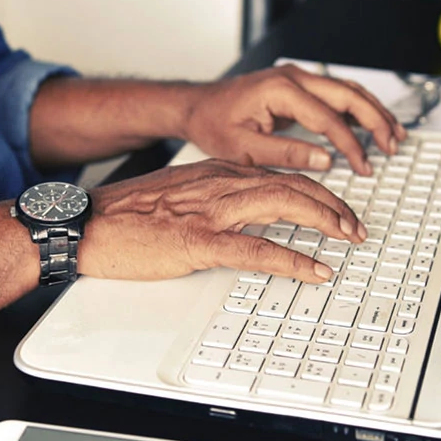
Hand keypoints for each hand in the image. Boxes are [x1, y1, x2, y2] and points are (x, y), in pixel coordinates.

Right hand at [77, 159, 366, 282]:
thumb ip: (213, 198)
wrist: (85, 223)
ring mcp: (211, 211)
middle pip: (293, 185)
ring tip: (348, 239)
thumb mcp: (178, 196)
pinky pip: (256, 249)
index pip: (281, 174)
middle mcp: (220, 182)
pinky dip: (292, 259)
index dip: (317, 191)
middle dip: (333, 205)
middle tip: (356, 227)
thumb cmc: (125, 216)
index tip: (338, 209)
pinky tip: (314, 269)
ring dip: (324, 222)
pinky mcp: (198, 241)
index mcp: (217, 171)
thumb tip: (245, 216)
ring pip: (283, 205)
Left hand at [184, 64, 406, 175]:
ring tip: (394, 135)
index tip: (364, 166)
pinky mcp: (299, 84)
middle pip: (348, 94)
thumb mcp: (245, 148)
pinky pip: (337, 92)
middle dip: (375, 121)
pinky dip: (358, 108)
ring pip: (348, 89)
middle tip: (392, 145)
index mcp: (280, 90)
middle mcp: (293, 76)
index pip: (328, 117)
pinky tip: (372, 124)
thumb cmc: (215, 124)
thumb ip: (287, 153)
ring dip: (373, 111)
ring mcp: (297, 77)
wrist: (197, 106)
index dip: (351, 144)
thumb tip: (325, 159)